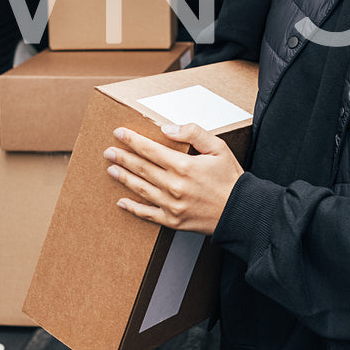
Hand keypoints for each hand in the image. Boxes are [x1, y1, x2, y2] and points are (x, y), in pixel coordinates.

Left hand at [105, 122, 243, 234]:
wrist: (241, 211)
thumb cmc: (231, 178)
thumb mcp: (218, 147)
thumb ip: (193, 133)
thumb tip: (167, 128)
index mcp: (184, 166)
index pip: (150, 150)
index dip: (132, 141)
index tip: (119, 133)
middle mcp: (174, 186)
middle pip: (142, 168)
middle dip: (123, 158)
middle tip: (108, 151)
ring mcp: (172, 206)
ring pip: (141, 189)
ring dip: (124, 178)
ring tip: (111, 170)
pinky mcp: (173, 221)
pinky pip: (148, 214)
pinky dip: (133, 208)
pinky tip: (121, 201)